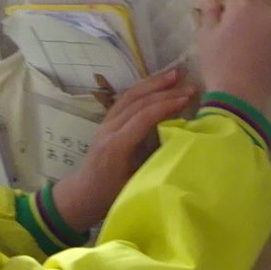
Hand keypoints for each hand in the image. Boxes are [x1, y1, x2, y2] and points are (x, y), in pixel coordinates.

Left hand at [51, 67, 198, 233]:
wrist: (83, 193)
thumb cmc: (110, 195)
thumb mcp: (136, 184)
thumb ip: (153, 162)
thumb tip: (178, 143)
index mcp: (116, 146)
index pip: (143, 117)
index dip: (166, 105)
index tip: (187, 99)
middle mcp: (109, 129)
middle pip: (137, 101)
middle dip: (164, 90)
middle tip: (187, 84)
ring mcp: (106, 123)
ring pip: (130, 96)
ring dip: (153, 83)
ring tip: (174, 74)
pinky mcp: (107, 122)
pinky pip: (126, 100)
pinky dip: (143, 89)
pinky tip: (157, 84)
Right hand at [194, 0, 270, 106]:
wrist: (241, 94)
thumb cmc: (218, 63)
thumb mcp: (205, 36)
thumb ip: (209, 12)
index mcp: (243, 6)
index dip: (224, 12)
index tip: (219, 29)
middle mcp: (265, 12)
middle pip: (251, 5)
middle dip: (242, 16)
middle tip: (231, 38)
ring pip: (264, 19)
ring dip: (255, 26)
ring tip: (244, 47)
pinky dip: (265, 38)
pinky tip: (255, 55)